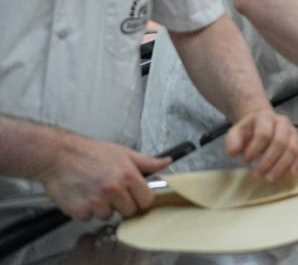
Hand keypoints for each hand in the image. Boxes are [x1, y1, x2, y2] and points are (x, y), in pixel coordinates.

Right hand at [37, 135, 171, 219]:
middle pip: (129, 211)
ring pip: (108, 216)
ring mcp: (96, 202)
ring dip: (102, 207)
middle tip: (112, 192)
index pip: (147, 200)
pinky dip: (86, 210)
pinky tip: (82, 195)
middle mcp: (113, 190)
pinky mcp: (79, 210)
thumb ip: (147, 162)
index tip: (136, 197)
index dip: (142, 200)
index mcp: (128, 175)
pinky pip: (88, 218)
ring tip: (94, 190)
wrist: (58, 155)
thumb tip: (167, 162)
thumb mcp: (123, 152)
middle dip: (123, 204)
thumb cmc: (90, 152)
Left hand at [225, 108, 297, 181]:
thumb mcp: (236, 131)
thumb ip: (233, 140)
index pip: (263, 134)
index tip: (246, 161)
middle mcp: (282, 123)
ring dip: (281, 165)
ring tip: (269, 178)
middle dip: (268, 161)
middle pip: (280, 142)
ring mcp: (293, 132)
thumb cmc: (249, 131)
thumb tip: (233, 152)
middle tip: (257, 175)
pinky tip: (290, 172)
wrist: (262, 123)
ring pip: (292, 148)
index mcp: (265, 118)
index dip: (255, 149)